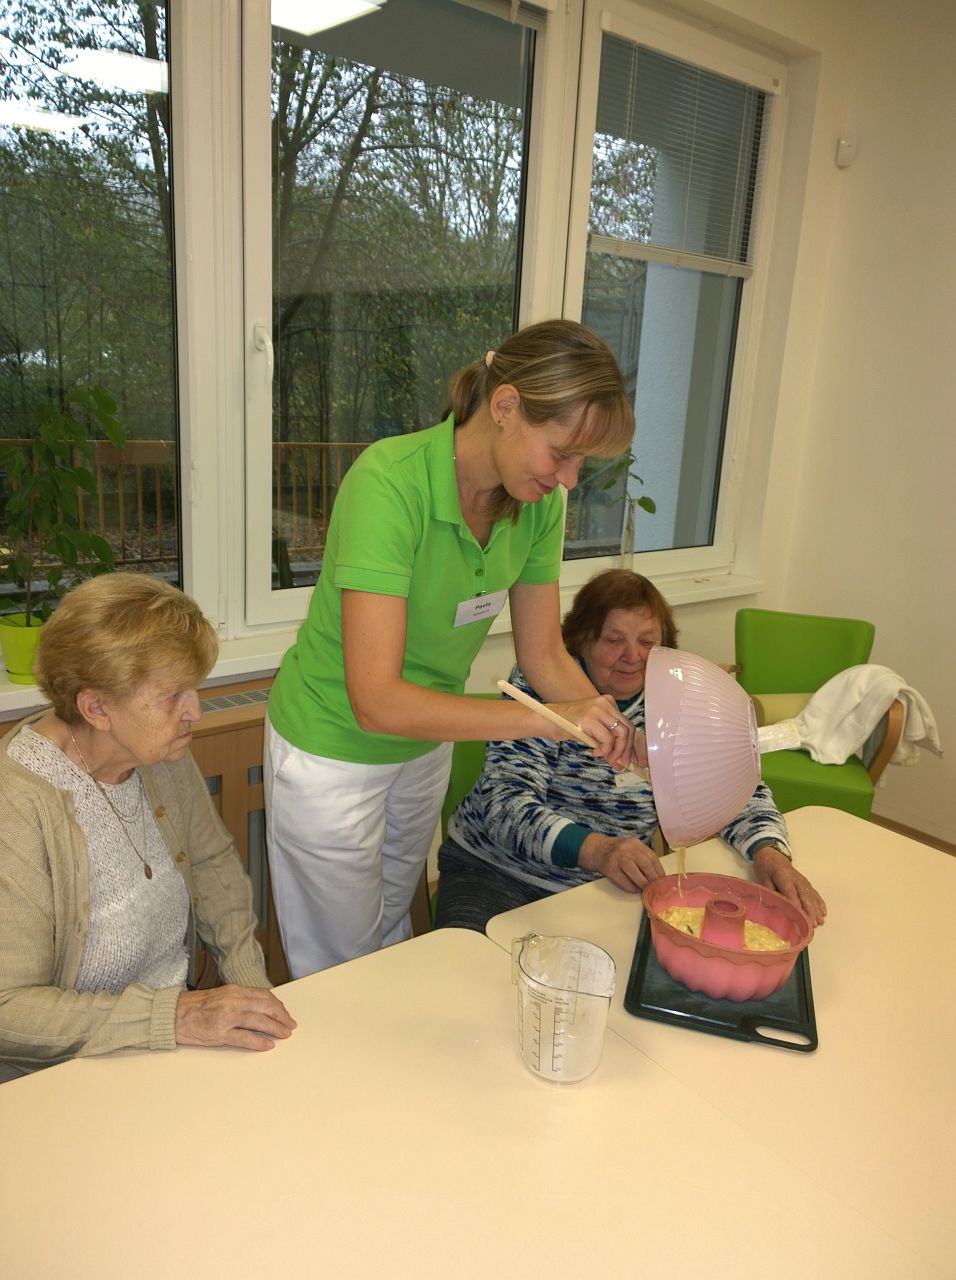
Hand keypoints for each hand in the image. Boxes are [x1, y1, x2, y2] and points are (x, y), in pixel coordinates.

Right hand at [175, 985, 296, 1051]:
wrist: (173, 1014)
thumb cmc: (195, 1006)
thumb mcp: (221, 995)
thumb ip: (239, 998)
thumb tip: (260, 1006)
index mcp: (234, 990)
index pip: (264, 996)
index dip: (277, 1006)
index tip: (285, 1013)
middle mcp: (233, 1001)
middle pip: (266, 1007)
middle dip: (281, 1017)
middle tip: (290, 1025)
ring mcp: (227, 1017)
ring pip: (258, 1022)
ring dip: (275, 1029)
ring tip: (284, 1034)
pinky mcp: (219, 1034)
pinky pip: (244, 1038)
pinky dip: (258, 1042)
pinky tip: (267, 1045)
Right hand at [547, 695, 634, 770]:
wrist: (546, 719)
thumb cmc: (568, 725)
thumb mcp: (593, 728)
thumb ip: (608, 738)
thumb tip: (621, 758)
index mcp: (608, 702)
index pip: (627, 724)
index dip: (630, 744)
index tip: (626, 759)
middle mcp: (605, 703)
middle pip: (628, 729)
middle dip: (626, 750)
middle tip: (620, 764)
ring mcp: (597, 710)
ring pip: (621, 734)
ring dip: (617, 751)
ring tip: (609, 759)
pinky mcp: (589, 719)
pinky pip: (607, 739)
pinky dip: (604, 750)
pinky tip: (595, 753)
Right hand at [578, 833, 664, 892]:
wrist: (593, 848)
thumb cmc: (614, 850)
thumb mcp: (629, 847)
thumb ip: (641, 856)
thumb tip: (657, 874)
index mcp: (634, 843)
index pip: (652, 856)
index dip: (659, 870)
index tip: (664, 880)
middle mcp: (626, 848)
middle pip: (645, 863)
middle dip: (653, 878)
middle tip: (658, 888)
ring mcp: (617, 857)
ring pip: (635, 872)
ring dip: (643, 883)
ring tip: (647, 890)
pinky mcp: (609, 868)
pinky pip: (623, 880)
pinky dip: (631, 887)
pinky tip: (635, 890)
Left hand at [752, 846, 826, 926]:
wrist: (772, 854)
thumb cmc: (765, 866)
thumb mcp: (762, 877)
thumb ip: (768, 890)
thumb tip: (773, 905)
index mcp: (783, 876)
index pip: (790, 892)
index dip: (796, 905)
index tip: (801, 917)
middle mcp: (796, 879)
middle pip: (805, 896)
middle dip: (810, 911)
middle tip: (813, 925)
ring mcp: (803, 881)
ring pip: (812, 896)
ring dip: (817, 909)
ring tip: (820, 922)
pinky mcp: (806, 882)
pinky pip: (814, 893)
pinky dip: (819, 903)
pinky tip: (823, 912)